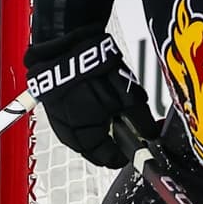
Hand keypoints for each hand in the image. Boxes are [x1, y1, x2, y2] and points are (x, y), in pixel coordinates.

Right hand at [23, 27, 141, 168]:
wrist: (65, 44)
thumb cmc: (96, 70)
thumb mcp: (128, 95)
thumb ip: (140, 120)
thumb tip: (151, 135)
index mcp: (87, 136)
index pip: (108, 158)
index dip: (124, 155)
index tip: (134, 151)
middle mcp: (69, 134)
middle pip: (92, 150)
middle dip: (109, 144)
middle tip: (123, 135)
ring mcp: (58, 121)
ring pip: (80, 137)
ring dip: (95, 132)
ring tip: (107, 118)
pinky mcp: (51, 108)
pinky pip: (69, 123)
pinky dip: (82, 121)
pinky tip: (90, 108)